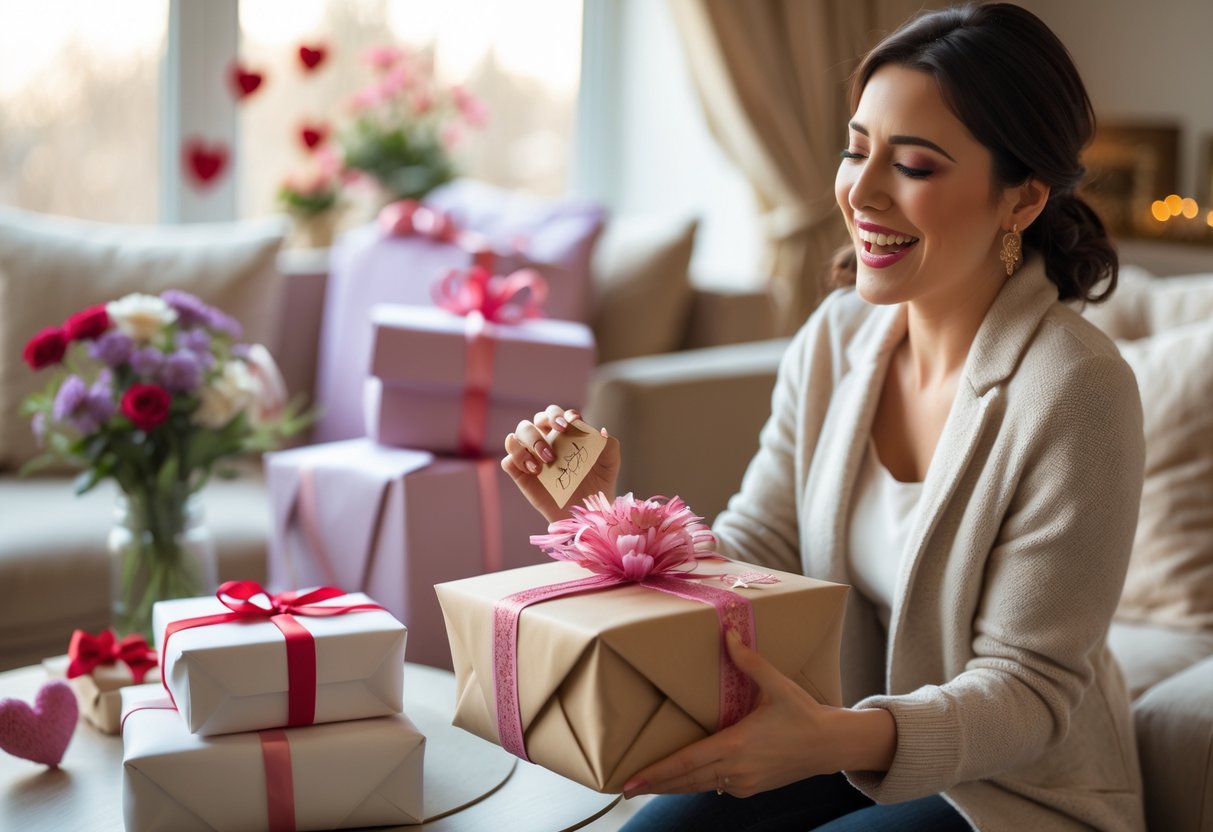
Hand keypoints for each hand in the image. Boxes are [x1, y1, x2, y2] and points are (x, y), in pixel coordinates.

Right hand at [502, 405, 620, 524]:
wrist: (587, 513)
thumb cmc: (599, 485)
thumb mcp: (610, 463)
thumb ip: (608, 444)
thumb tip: (599, 431)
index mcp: (564, 434)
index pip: (557, 414)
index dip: (561, 414)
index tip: (570, 423)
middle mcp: (546, 441)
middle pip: (536, 419)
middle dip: (545, 420)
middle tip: (559, 432)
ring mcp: (531, 457)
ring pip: (518, 434)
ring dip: (531, 439)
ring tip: (548, 458)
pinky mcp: (521, 475)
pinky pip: (508, 460)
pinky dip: (516, 458)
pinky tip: (535, 469)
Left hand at [620, 631, 895, 798]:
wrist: (830, 746)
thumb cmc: (803, 714)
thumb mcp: (777, 685)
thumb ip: (750, 661)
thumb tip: (729, 633)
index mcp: (736, 745)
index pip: (687, 762)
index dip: (657, 773)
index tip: (630, 781)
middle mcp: (735, 770)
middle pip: (685, 780)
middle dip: (655, 784)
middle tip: (625, 786)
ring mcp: (743, 784)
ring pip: (698, 786)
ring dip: (673, 785)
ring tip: (647, 784)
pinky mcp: (750, 789)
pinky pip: (715, 787)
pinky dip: (696, 783)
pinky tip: (685, 779)